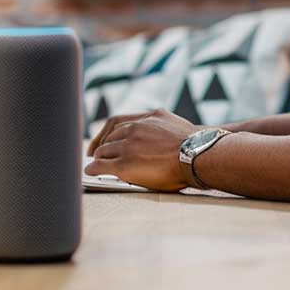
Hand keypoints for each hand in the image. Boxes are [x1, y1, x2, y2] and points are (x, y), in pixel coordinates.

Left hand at [84, 109, 198, 191]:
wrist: (199, 155)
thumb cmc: (197, 147)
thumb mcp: (177, 126)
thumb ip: (162, 128)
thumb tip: (158, 139)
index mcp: (150, 117)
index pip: (119, 122)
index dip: (108, 132)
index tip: (105, 139)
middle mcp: (136, 128)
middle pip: (110, 137)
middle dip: (103, 146)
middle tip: (97, 155)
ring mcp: (129, 145)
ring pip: (104, 150)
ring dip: (98, 158)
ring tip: (94, 165)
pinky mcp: (124, 164)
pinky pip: (101, 165)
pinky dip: (93, 168)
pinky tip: (90, 171)